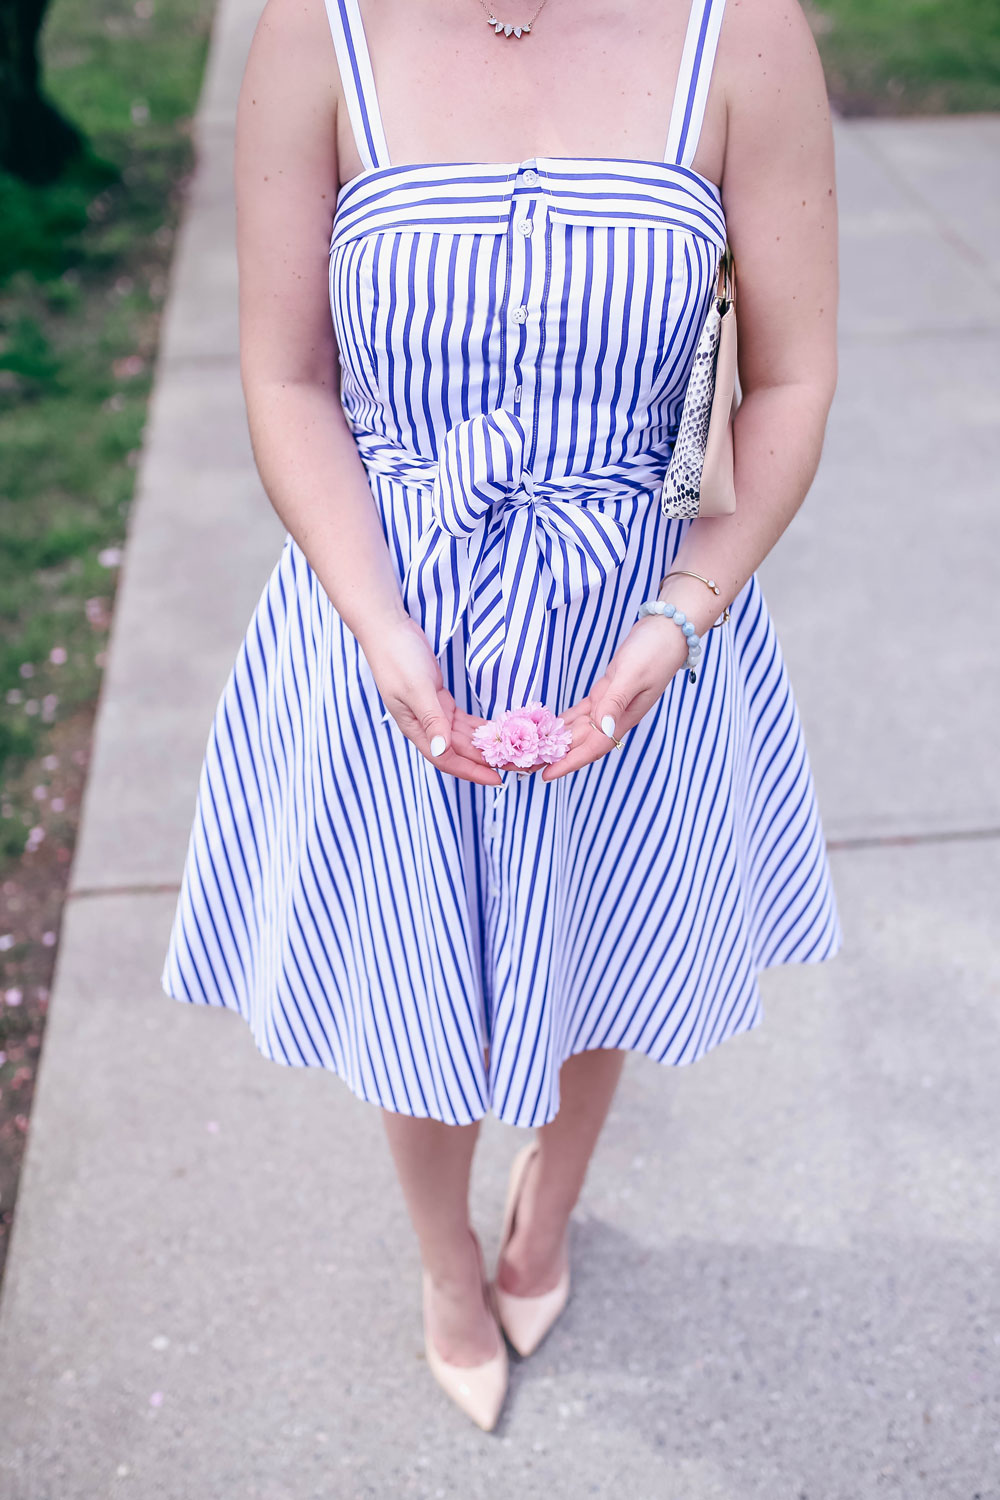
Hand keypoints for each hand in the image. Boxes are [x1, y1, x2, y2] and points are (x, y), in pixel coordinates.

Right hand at [359, 615, 502, 786]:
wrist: (388, 630)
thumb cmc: (398, 657)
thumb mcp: (417, 689)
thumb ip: (431, 720)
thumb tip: (442, 751)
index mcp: (416, 728)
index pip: (447, 760)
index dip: (472, 771)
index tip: (498, 779)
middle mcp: (426, 726)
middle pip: (460, 752)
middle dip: (487, 762)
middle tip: (517, 767)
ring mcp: (434, 713)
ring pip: (464, 738)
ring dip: (487, 747)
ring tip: (513, 754)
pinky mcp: (440, 699)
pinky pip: (463, 722)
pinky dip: (480, 728)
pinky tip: (498, 732)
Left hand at [541, 615, 689, 781]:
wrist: (670, 630)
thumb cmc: (655, 650)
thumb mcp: (632, 674)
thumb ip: (615, 701)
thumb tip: (603, 729)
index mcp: (623, 717)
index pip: (593, 747)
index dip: (570, 762)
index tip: (547, 775)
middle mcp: (615, 716)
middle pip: (581, 744)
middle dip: (555, 756)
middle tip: (527, 767)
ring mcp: (610, 704)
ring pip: (579, 730)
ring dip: (556, 741)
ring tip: (532, 752)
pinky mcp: (606, 691)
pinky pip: (581, 712)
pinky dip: (564, 720)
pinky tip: (548, 726)